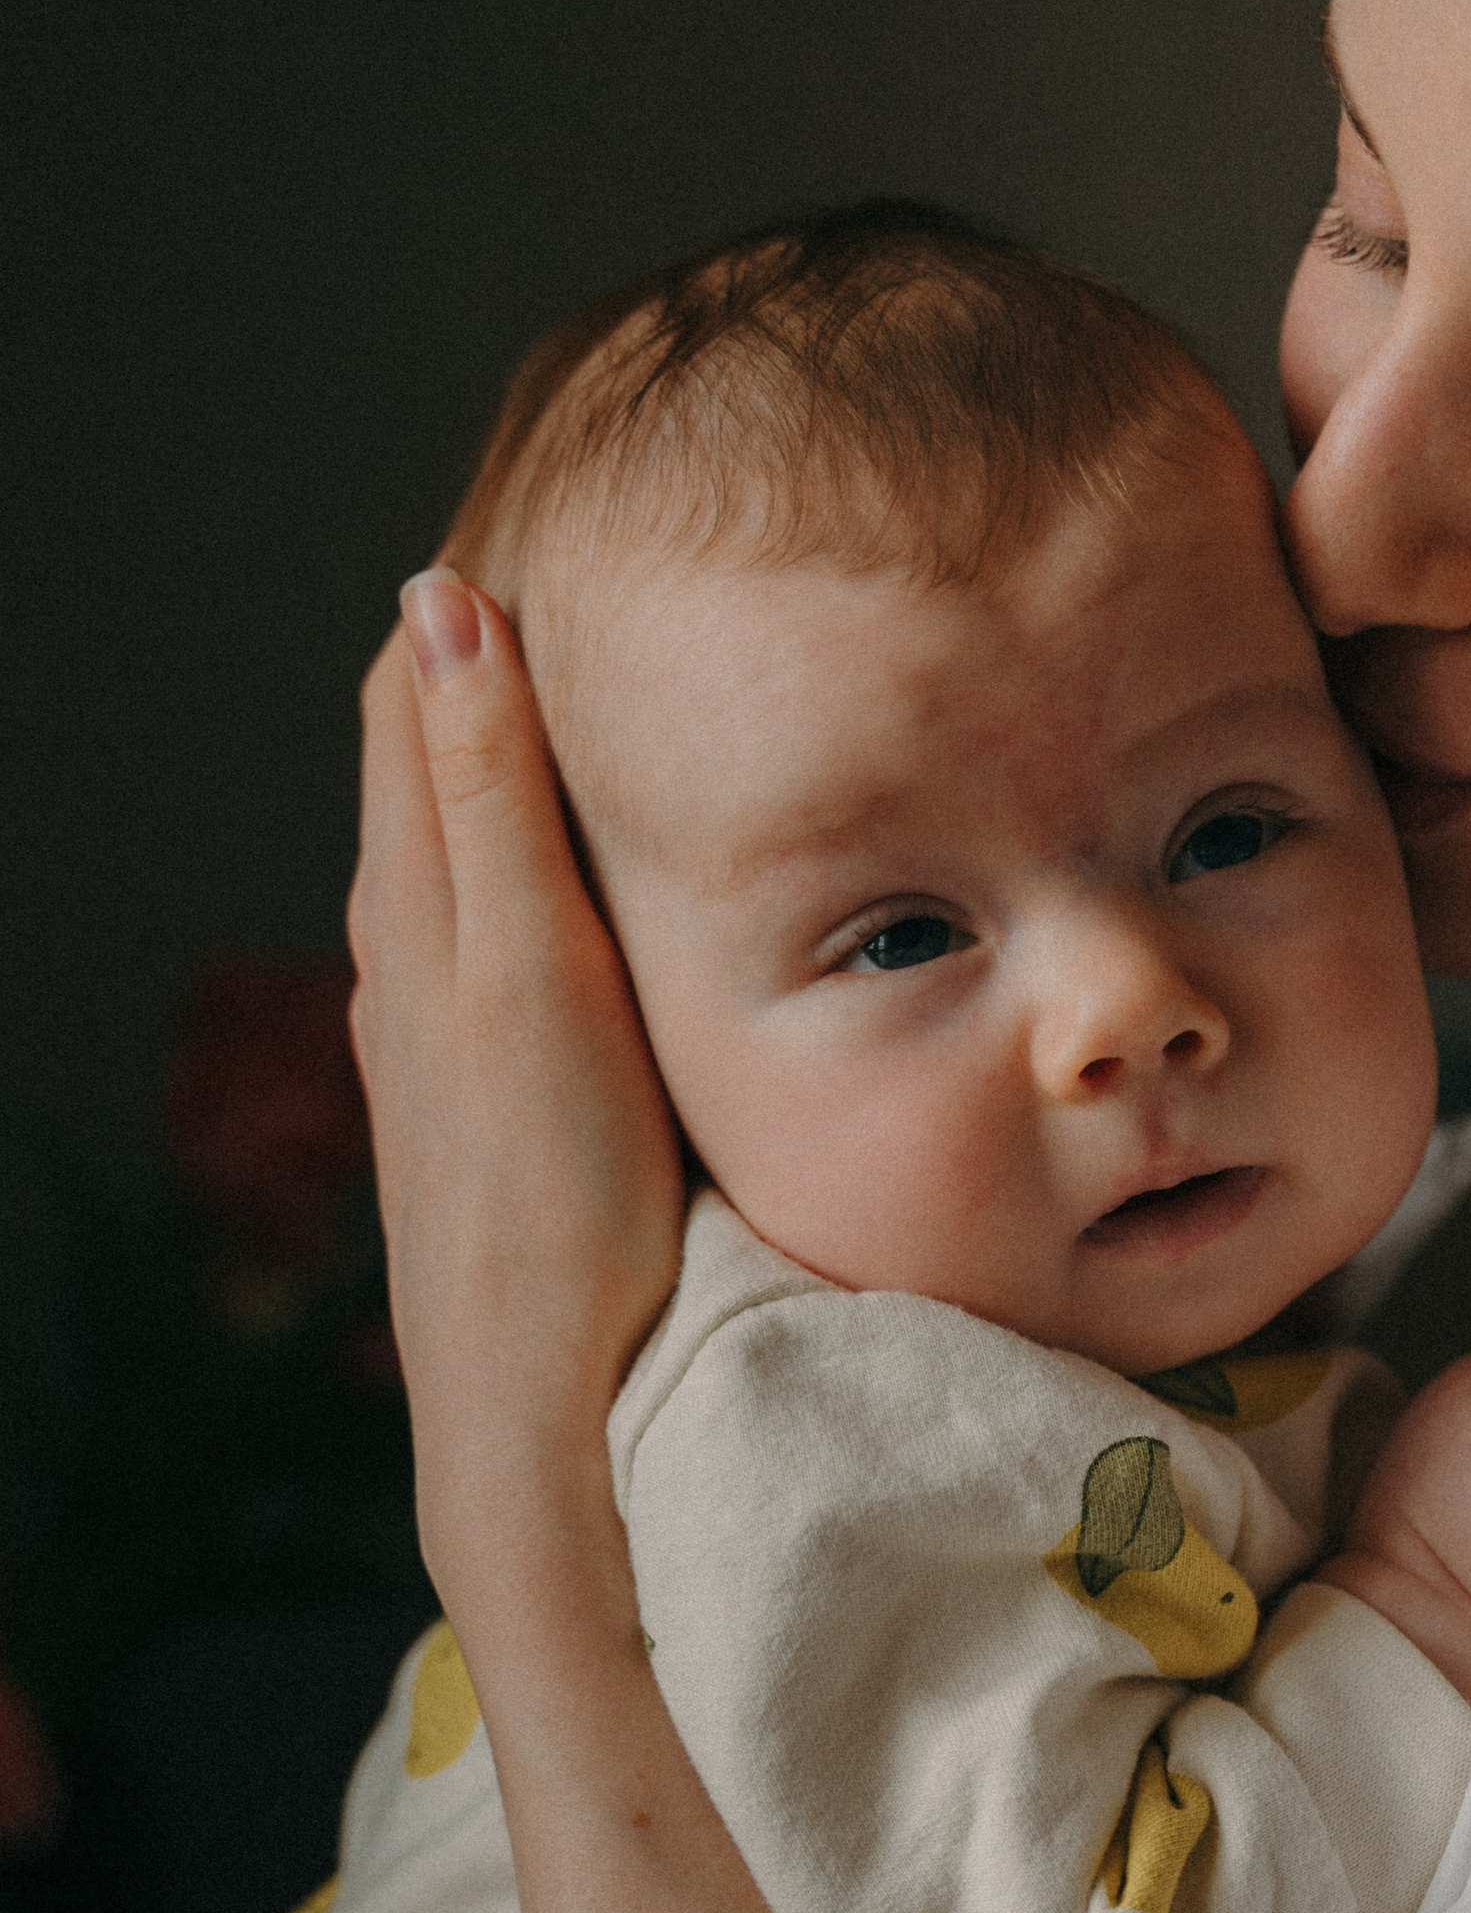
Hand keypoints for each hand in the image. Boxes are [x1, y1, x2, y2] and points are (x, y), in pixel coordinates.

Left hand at [348, 574, 682, 1683]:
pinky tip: (607, 874)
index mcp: (416, 907)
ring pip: (472, 846)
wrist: (538, 1413)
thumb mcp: (529, 980)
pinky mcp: (496, 1095)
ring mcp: (449, 1032)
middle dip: (500, 649)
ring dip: (525, 756)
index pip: (418, 687)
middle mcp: (412, 958)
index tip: (565, 498)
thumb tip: (446, 601)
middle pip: (436, 752)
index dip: (476, 585)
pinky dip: (547, 855)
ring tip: (615, 684)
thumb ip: (488, 800)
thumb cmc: (551, 1208)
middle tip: (606, 558)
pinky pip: (508, 926)